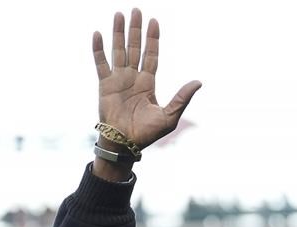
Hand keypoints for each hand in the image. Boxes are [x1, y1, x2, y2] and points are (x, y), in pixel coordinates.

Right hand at [93, 8, 201, 149]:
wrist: (125, 144)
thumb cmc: (147, 134)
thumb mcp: (169, 116)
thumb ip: (182, 98)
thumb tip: (199, 82)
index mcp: (147, 84)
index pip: (151, 56)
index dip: (152, 39)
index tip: (154, 22)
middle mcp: (132, 79)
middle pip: (134, 48)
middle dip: (135, 30)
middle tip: (136, 10)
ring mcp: (118, 81)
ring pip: (118, 51)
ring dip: (118, 33)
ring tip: (119, 14)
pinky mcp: (104, 86)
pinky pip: (101, 64)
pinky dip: (98, 49)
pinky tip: (98, 34)